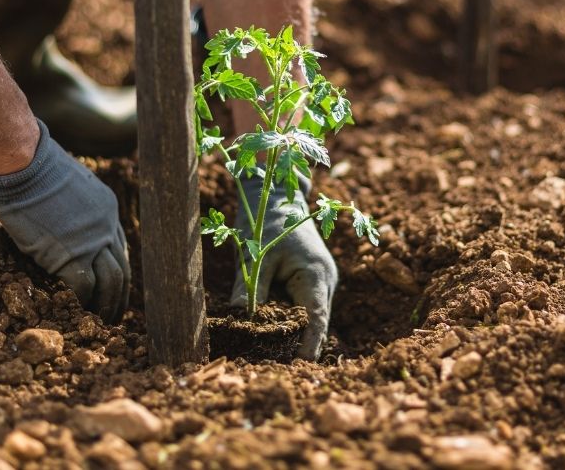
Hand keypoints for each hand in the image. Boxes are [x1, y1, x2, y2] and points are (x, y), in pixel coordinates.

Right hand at [0, 120, 130, 323]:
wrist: (25, 165)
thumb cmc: (35, 171)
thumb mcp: (67, 188)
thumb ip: (74, 210)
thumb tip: (63, 225)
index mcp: (108, 211)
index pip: (120, 250)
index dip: (118, 272)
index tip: (114, 289)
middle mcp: (107, 227)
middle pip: (122, 269)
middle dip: (120, 296)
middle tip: (114, 316)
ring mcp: (93, 241)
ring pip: (111, 282)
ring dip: (107, 305)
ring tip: (101, 322)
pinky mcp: (72, 253)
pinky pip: (85, 286)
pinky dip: (83, 302)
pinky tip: (77, 312)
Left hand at [231, 174, 338, 359]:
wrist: (277, 196)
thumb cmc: (267, 222)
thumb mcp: (256, 256)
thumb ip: (251, 290)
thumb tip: (239, 322)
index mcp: (316, 274)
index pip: (317, 318)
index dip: (310, 344)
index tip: (301, 367)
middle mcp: (325, 281)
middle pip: (315, 322)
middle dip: (299, 344)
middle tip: (277, 368)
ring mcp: (320, 282)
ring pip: (308, 316)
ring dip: (292, 332)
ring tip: (271, 355)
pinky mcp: (310, 282)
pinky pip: (302, 307)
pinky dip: (289, 319)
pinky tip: (271, 332)